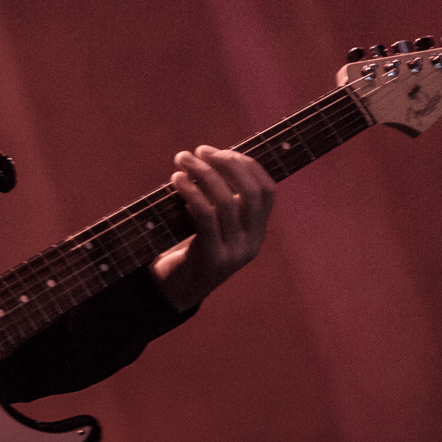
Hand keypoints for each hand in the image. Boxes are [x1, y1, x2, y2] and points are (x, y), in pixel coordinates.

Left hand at [150, 145, 275, 311]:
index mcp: (257, 232)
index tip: (218, 151)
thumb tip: (212, 155)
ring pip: (227, 202)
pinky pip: (206, 216)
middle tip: (200, 151)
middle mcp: (252, 243)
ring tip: (182, 159)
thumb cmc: (189, 247)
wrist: (175, 291)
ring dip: (203, 173)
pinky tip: (177, 180)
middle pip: (251, 192)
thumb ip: (221, 198)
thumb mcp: (213, 223)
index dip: (246, 165)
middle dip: (226, 164)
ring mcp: (235, 253)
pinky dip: (191, 192)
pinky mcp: (213, 259)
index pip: (267, 190)